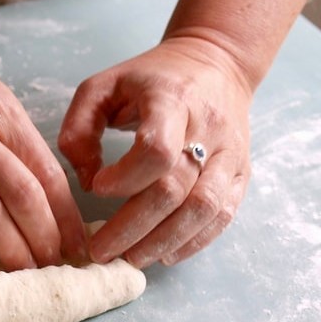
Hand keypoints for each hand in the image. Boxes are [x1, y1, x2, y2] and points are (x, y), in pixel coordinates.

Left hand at [58, 37, 252, 267]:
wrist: (217, 61)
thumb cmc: (150, 78)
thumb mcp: (102, 86)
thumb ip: (79, 129)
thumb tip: (86, 180)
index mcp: (172, 100)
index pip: (157, 149)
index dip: (126, 178)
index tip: (98, 189)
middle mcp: (208, 129)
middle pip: (176, 190)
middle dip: (133, 228)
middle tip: (100, 250)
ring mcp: (230, 153)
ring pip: (204, 209)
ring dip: (164, 242)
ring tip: (130, 259)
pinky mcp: (241, 172)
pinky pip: (223, 216)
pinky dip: (193, 241)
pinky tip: (164, 255)